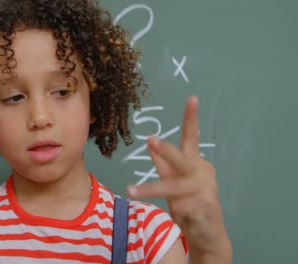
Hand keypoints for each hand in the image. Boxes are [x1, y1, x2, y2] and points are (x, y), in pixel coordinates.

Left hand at [127, 96, 231, 261]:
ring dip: (150, 189)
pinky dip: (173, 211)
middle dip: (166, 150)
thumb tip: (150, 143)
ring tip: (130, 190)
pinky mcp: (205, 207)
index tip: (191, 98)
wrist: (208, 233)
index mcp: (196, 163)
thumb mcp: (175, 182)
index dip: (191, 118)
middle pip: (182, 158)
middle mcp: (202, 172)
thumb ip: (164, 164)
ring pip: (173, 186)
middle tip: (151, 139)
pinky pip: (180, 206)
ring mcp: (205, 189)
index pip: (191, 138)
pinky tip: (177, 217)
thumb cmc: (191, 204)